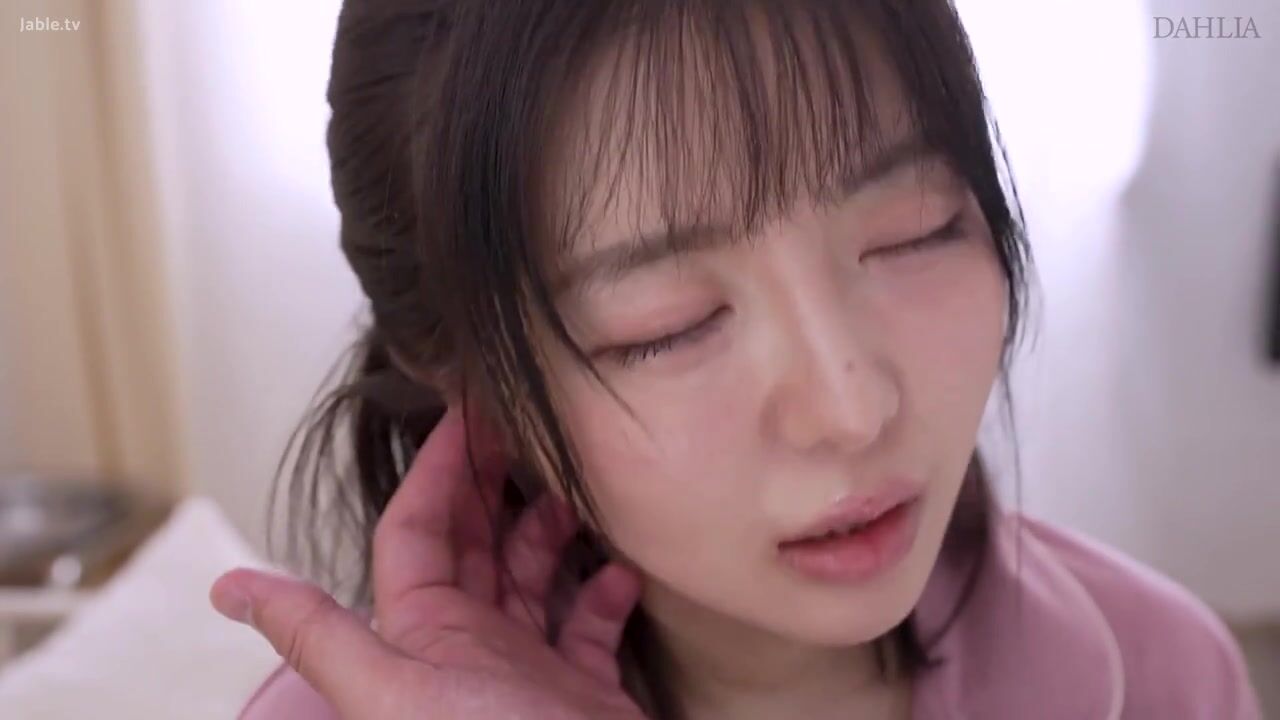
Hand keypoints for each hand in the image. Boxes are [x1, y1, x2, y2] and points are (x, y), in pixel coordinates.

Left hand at [210, 404, 647, 719]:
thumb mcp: (392, 691)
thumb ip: (318, 636)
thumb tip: (227, 588)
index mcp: (420, 637)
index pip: (416, 530)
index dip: (436, 469)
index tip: (465, 412)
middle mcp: (469, 647)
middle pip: (475, 543)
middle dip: (491, 482)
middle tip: (521, 425)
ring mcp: (527, 667)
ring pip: (533, 576)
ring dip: (549, 528)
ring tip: (574, 488)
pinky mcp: (582, 689)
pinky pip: (591, 625)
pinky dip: (605, 592)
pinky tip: (621, 567)